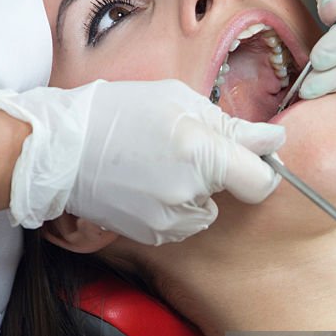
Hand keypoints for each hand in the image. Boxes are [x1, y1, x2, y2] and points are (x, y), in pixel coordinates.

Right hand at [0, 80, 284, 243]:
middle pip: (234, 192)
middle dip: (220, 173)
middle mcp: (189, 192)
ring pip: (207, 210)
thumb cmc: (119, 114)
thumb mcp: (179, 101)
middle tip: (183, 148)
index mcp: (201, 153)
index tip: (249, 154)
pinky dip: (173, 208)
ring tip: (159, 166)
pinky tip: (146, 185)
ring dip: (196, 192)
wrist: (61, 150)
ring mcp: (169, 219)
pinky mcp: (153, 234)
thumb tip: (274, 141)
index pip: (262, 181)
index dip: (262, 166)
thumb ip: (232, 126)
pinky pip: (183, 223)